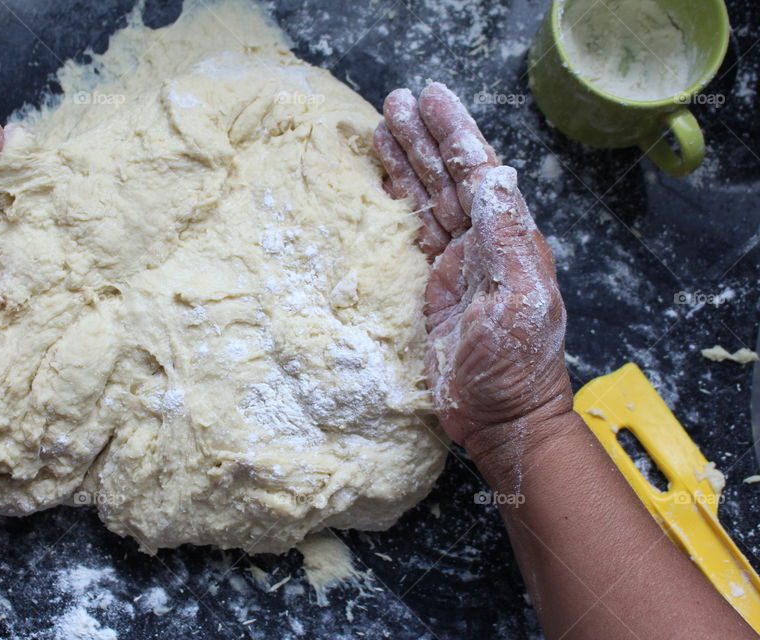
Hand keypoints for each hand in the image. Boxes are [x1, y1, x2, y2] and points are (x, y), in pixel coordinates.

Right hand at [374, 84, 572, 471]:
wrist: (501, 420)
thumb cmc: (515, 370)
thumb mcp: (517, 304)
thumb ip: (505, 241)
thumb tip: (495, 175)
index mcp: (509, 241)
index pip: (479, 173)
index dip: (456, 134)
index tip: (432, 99)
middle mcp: (484, 243)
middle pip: (449, 176)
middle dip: (424, 138)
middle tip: (395, 100)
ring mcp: (457, 263)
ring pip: (429, 198)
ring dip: (407, 161)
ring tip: (383, 123)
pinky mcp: (432, 285)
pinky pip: (412, 231)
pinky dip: (396, 202)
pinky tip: (382, 179)